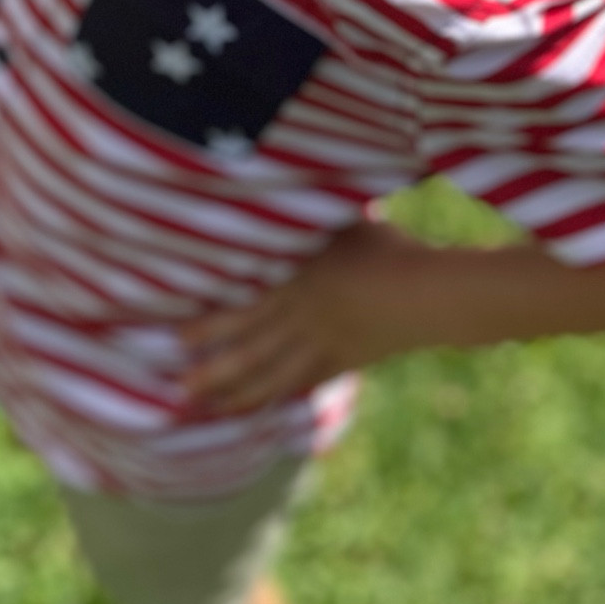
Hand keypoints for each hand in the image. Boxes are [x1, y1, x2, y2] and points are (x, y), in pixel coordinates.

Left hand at [181, 221, 422, 414]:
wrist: (428, 293)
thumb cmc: (384, 246)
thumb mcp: (339, 224)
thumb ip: (305, 221)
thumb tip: (275, 195)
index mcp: (295, 284)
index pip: (241, 311)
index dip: (207, 326)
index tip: (176, 338)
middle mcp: (303, 320)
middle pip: (250, 352)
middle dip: (213, 373)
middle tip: (179, 389)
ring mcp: (323, 346)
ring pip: (273, 377)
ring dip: (238, 394)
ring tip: (210, 408)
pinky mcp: (344, 361)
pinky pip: (304, 383)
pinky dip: (280, 395)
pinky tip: (260, 405)